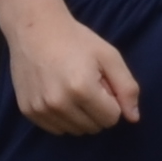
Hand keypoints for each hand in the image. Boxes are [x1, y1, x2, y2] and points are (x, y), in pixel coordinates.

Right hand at [3, 4, 141, 133]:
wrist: (35, 29)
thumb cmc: (76, 40)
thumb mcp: (109, 57)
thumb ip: (127, 88)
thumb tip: (133, 118)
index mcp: (82, 89)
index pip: (111, 118)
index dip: (112, 102)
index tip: (102, 83)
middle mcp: (59, 103)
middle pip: (94, 127)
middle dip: (97, 110)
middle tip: (87, 84)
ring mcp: (40, 109)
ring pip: (75, 131)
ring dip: (80, 116)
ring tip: (72, 89)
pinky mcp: (28, 111)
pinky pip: (56, 129)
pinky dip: (62, 118)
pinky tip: (58, 95)